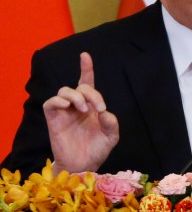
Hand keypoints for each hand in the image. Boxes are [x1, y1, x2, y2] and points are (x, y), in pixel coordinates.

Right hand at [43, 52, 118, 173]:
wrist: (84, 165)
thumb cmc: (97, 148)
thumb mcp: (111, 136)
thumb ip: (111, 123)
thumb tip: (104, 112)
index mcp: (91, 105)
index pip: (87, 82)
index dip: (86, 68)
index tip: (84, 55)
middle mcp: (77, 105)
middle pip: (80, 86)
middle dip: (91, 92)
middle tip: (98, 107)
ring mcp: (65, 112)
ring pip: (64, 91)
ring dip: (76, 96)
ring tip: (84, 109)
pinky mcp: (54, 119)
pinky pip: (50, 103)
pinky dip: (58, 101)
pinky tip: (68, 106)